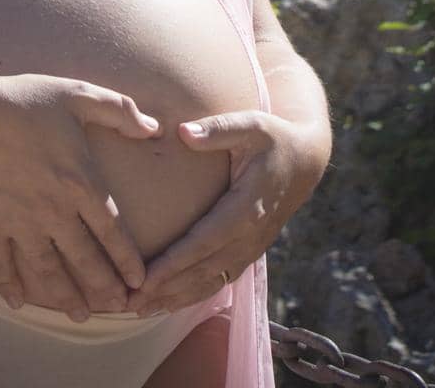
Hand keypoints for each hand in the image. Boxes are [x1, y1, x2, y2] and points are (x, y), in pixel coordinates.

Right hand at [0, 67, 160, 320]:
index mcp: (80, 182)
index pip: (112, 230)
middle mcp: (54, 211)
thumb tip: (154, 126)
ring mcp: (21, 223)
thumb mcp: (78, 94)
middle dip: (104, 288)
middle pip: (85, 259)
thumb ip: (119, 111)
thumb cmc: (24, 101)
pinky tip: (17, 303)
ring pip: (49, 270)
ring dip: (66, 297)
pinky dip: (9, 285)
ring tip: (80, 316)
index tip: (139, 282)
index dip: (128, 260)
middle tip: (118, 308)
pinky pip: (1, 264)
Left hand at [127, 109, 327, 316]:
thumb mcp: (251, 125)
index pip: (205, 242)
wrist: (305, 163)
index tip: (145, 279)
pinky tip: (168, 302)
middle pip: (203, 271)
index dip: (175, 263)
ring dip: (176, 298)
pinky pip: (219, 279)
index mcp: (246, 208)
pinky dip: (193, 294)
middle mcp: (249, 236)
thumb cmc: (274, 139)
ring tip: (140, 310)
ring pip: (211, 282)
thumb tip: (183, 132)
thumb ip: (217, 129)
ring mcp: (250, 248)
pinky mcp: (248, 252)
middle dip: (166, 289)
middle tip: (130, 303)